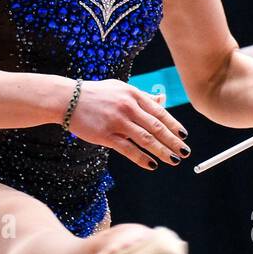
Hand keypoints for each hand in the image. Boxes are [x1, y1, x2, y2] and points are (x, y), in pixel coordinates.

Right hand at [66, 79, 189, 170]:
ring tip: (174, 160)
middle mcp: (127, 107)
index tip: (184, 136)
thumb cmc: (96, 94)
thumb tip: (162, 100)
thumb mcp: (120, 89)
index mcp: (133, 94)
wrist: (67, 99)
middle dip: (173, 141)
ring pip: (145, 139)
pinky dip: (142, 158)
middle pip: (156, 127)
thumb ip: (142, 96)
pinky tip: (152, 165)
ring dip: (162, 151)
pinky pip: (127, 149)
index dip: (173, 125)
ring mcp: (116, 122)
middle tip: (185, 152)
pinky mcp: (105, 135)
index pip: (159, 112)